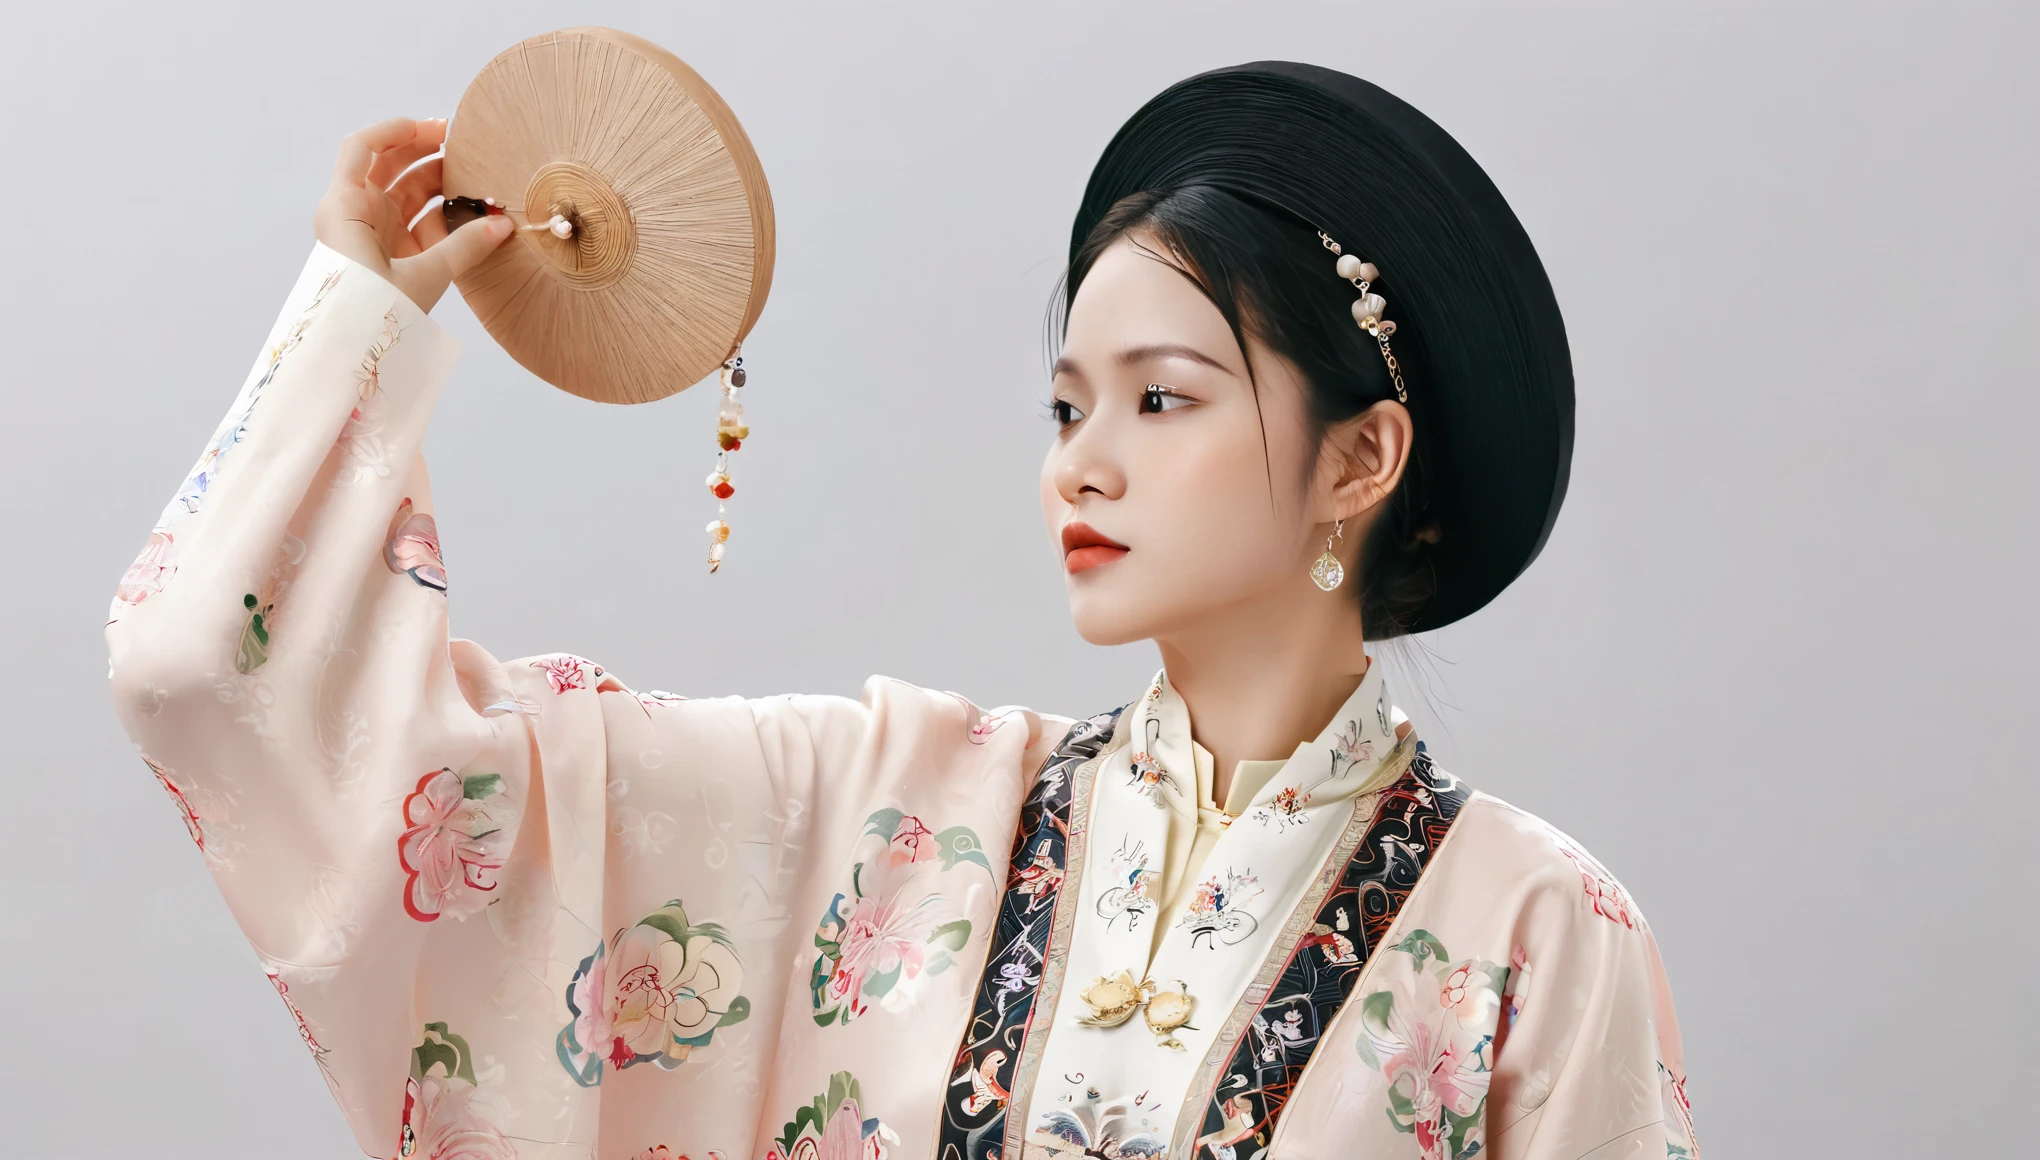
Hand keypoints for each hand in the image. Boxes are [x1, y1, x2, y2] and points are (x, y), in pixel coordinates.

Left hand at [313, 117, 512, 311]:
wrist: (346, 360)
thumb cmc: (368, 315)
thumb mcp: (421, 277)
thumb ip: (465, 248)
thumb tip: (504, 226)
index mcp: (346, 208)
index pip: (362, 148)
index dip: (395, 130)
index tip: (433, 127)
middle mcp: (354, 214)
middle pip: (387, 164)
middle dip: (424, 150)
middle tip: (463, 144)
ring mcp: (371, 233)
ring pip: (404, 193)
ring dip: (438, 183)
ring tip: (475, 179)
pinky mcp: (387, 255)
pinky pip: (415, 222)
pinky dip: (440, 216)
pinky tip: (470, 215)